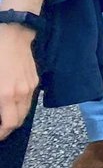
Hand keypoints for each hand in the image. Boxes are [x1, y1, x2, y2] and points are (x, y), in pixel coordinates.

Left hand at [0, 24, 38, 139]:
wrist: (14, 33)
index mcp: (6, 95)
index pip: (9, 125)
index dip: (1, 134)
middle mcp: (22, 93)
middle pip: (19, 121)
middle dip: (8, 128)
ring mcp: (31, 86)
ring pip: (25, 111)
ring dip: (15, 117)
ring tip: (4, 116)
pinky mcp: (35, 79)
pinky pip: (29, 99)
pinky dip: (21, 106)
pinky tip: (11, 101)